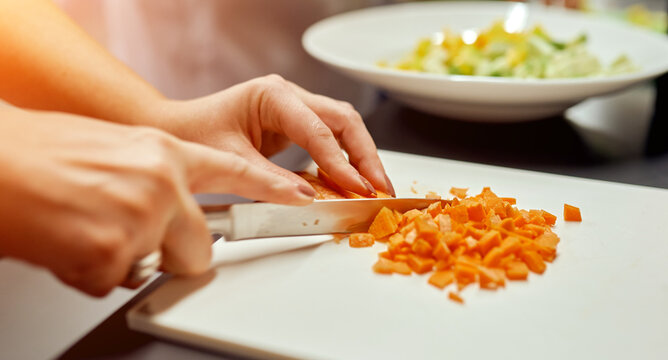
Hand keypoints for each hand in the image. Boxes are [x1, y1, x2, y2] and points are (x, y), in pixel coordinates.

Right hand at [0, 106, 314, 295]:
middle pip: (201, 248)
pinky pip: (115, 281)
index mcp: (163, 152)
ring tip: (84, 227)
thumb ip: (154, 176)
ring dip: (122, 259)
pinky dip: (90, 271)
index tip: (303, 198)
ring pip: (154, 268)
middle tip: (128, 235)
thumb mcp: (114, 150)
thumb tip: (171, 205)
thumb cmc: (41, 155)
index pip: (235, 173)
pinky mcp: (114, 253)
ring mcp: (140, 218)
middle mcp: (160, 183)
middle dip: (172, 253)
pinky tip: (69, 241)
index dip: (273, 188)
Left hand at [156, 75, 394, 196]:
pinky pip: (330, 138)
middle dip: (366, 155)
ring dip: (361, 156)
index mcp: (272, 96)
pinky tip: (354, 179)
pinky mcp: (294, 124)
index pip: (319, 131)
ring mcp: (294, 107)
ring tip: (376, 186)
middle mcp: (288, 95)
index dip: (342, 163)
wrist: (177, 130)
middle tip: (381, 187)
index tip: (358, 189)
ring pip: (343, 127)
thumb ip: (270, 182)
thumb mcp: (231, 161)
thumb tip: (308, 201)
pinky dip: (345, 159)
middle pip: (344, 121)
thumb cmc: (195, 135)